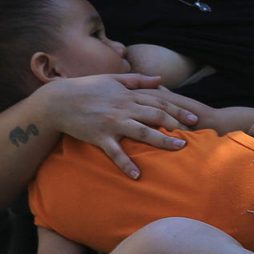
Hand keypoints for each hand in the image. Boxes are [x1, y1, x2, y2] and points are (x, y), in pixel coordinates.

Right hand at [45, 74, 199, 177]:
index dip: (178, 110)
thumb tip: (160, 79)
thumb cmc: (86, 88)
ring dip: (162, 141)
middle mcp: (124, 108)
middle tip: (194, 134)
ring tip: (179, 149)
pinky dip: (126, 163)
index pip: (159, 103)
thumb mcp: (113, 79)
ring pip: (143, 132)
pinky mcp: (99, 136)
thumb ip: (138, 80)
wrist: (58, 101)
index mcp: (128, 95)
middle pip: (156, 116)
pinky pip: (115, 152)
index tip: (195, 118)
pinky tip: (137, 175)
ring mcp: (112, 123)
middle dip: (177, 125)